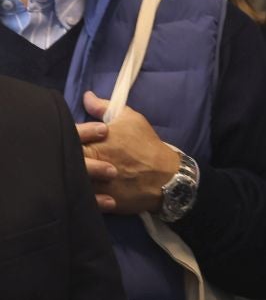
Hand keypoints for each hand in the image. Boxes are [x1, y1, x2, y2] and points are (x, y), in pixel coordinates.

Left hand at [76, 92, 179, 214]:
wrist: (168, 177)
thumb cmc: (147, 146)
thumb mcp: (131, 120)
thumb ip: (104, 108)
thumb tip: (87, 97)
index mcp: (92, 145)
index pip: (65, 139)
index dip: (66, 137)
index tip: (76, 138)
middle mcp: (89, 166)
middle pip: (64, 162)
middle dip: (66, 158)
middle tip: (78, 157)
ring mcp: (94, 186)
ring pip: (71, 182)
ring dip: (72, 177)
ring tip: (81, 174)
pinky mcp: (100, 202)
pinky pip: (83, 200)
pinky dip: (82, 196)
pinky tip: (88, 190)